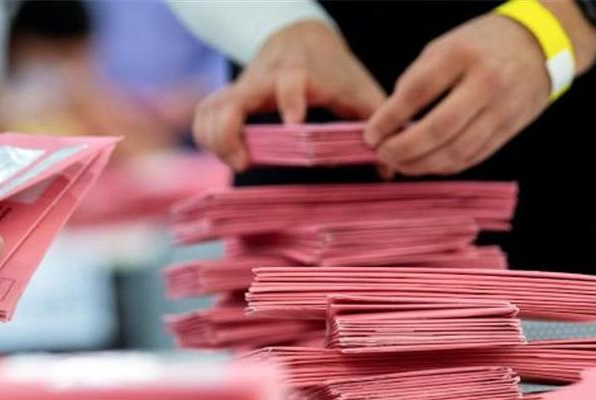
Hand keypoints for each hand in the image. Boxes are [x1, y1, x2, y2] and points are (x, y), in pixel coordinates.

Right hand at [192, 20, 385, 170]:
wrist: (300, 37)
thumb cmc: (335, 70)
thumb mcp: (362, 92)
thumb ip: (378, 125)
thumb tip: (391, 166)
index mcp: (302, 75)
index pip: (291, 83)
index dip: (290, 101)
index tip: (294, 123)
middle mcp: (266, 80)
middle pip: (233, 100)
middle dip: (230, 133)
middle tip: (244, 162)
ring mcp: (243, 88)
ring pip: (211, 107)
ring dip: (213, 138)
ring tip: (237, 162)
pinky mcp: (230, 97)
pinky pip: (205, 113)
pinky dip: (205, 134)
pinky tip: (223, 154)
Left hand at [364, 13, 551, 175]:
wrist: (536, 46)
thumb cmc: (481, 45)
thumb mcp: (445, 46)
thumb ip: (417, 79)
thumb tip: (391, 119)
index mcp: (462, 56)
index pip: (419, 91)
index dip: (390, 118)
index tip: (370, 134)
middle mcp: (485, 83)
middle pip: (439, 128)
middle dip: (405, 148)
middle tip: (383, 154)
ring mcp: (501, 110)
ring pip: (457, 150)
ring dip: (423, 164)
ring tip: (400, 164)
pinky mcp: (509, 130)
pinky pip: (473, 157)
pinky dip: (445, 166)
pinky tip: (426, 165)